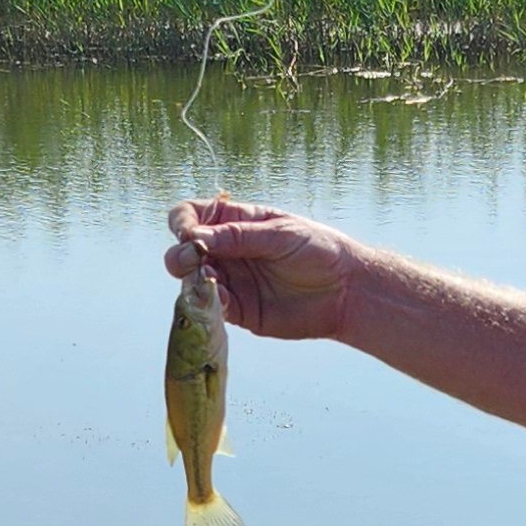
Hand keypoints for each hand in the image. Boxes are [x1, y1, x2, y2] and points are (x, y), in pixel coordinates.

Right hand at [166, 191, 364, 340]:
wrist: (345, 290)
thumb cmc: (318, 250)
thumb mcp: (279, 234)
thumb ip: (238, 236)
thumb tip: (194, 238)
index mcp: (234, 222)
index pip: (190, 216)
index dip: (182, 223)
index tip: (190, 234)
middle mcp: (226, 251)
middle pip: (182, 250)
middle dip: (180, 255)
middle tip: (195, 259)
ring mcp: (230, 281)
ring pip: (191, 281)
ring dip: (192, 280)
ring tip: (210, 280)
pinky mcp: (238, 310)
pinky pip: (211, 307)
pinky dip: (208, 304)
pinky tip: (222, 300)